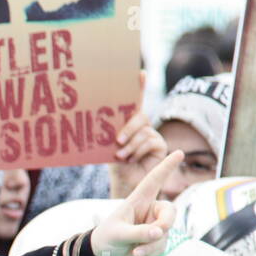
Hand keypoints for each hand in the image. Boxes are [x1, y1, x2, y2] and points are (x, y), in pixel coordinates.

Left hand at [89, 150, 182, 255]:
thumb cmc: (107, 238)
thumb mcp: (118, 234)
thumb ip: (138, 232)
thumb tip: (160, 232)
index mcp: (138, 200)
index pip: (153, 180)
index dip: (166, 166)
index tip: (179, 152)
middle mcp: (149, 210)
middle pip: (169, 212)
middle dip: (166, 223)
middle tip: (157, 232)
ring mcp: (154, 225)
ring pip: (165, 233)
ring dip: (152, 244)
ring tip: (135, 251)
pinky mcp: (156, 240)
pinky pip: (162, 246)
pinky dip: (150, 252)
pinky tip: (136, 255)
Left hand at [108, 73, 168, 199]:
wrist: (124, 182)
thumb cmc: (114, 164)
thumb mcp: (108, 146)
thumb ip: (109, 134)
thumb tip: (95, 124)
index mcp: (129, 123)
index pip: (135, 102)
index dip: (139, 87)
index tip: (140, 73)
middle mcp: (143, 126)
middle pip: (141, 116)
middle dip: (129, 127)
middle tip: (117, 141)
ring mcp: (152, 134)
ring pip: (144, 131)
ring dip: (130, 146)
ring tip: (121, 156)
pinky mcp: (160, 145)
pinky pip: (150, 141)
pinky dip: (138, 152)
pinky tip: (131, 160)